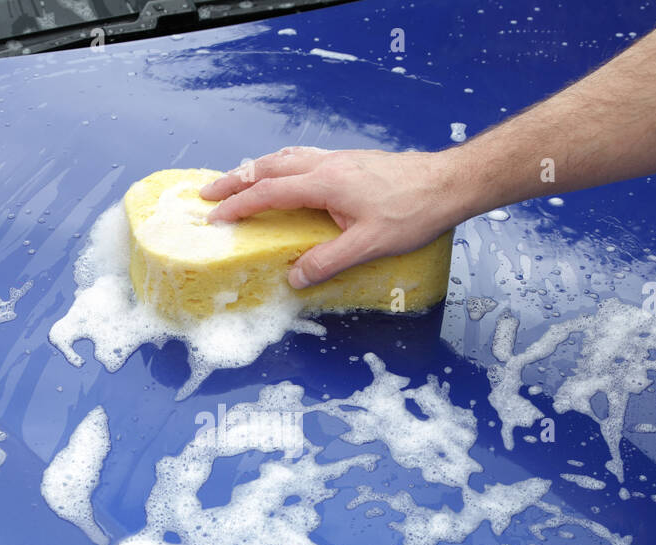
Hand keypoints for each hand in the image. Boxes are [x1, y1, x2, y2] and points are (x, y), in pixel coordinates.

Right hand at [200, 146, 465, 288]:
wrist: (447, 185)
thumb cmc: (413, 213)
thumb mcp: (369, 246)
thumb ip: (328, 262)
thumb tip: (294, 276)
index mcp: (325, 183)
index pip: (269, 192)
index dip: (238, 206)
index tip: (214, 218)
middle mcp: (327, 165)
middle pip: (269, 166)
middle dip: (235, 180)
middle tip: (208, 193)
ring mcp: (339, 159)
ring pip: (286, 157)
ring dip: (257, 169)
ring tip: (238, 181)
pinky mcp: (352, 162)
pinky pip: (304, 158)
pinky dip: (281, 165)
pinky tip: (285, 175)